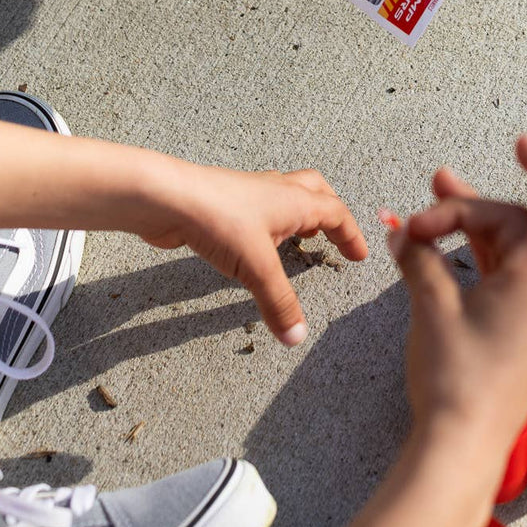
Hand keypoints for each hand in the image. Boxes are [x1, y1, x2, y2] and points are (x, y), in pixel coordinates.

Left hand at [133, 160, 368, 344]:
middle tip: (334, 233)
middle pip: (315, 190)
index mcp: (294, 200)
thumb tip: (298, 336)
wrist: (167, 198)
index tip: (359, 254)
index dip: (350, 234)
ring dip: (298, 212)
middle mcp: (275, 191)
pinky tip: (257, 243)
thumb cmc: (218, 218)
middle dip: (329, 210)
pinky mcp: (224, 204)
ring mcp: (249, 194)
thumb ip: (279, 303)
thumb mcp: (256, 267)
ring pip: (285, 194)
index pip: (335, 213)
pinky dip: (269, 221)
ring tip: (298, 238)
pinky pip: (258, 208)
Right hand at [388, 137, 526, 469]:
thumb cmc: (457, 384)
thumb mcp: (433, 306)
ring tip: (426, 213)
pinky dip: (474, 263)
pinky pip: (507, 280)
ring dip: (469, 231)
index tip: (520, 145)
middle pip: (518, 225)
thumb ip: (420, 258)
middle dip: (468, 210)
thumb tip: (405, 234)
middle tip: (424, 209)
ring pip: (511, 252)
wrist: (461, 452)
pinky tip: (435, 256)